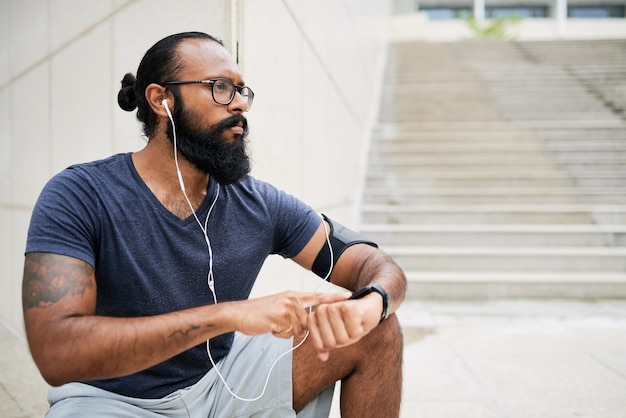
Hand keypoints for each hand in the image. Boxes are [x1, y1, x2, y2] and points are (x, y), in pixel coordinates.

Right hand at [232, 291, 350, 338]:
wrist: (239, 314)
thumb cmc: (259, 313)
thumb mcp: (280, 309)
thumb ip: (295, 314)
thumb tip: (306, 326)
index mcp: (293, 295)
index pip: (318, 296)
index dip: (334, 298)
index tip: (349, 295)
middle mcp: (292, 299)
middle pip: (309, 321)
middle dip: (299, 329)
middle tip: (283, 323)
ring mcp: (287, 307)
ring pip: (299, 329)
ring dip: (286, 332)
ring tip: (273, 324)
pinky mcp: (280, 317)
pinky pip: (288, 333)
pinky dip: (279, 334)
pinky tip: (269, 326)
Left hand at [307, 292, 382, 360]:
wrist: (369, 308)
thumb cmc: (351, 322)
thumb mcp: (336, 336)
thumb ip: (325, 345)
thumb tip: (322, 358)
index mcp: (315, 317)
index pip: (318, 345)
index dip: (331, 346)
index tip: (337, 334)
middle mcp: (321, 310)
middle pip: (330, 343)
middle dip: (342, 340)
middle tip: (347, 329)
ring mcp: (333, 308)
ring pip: (341, 339)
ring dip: (351, 335)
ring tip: (353, 324)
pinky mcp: (347, 307)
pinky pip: (353, 333)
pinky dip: (359, 330)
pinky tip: (359, 320)